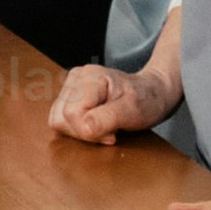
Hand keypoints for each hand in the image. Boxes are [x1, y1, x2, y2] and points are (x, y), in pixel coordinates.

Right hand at [42, 60, 171, 146]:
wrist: (152, 93)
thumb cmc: (146, 100)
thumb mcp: (133, 111)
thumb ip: (107, 119)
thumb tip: (85, 128)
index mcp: (90, 77)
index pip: (72, 114)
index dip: (89, 130)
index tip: (113, 132)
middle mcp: (76, 77)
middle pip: (60, 117)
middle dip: (84, 132)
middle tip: (110, 131)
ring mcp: (70, 86)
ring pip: (58, 120)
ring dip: (80, 132)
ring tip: (104, 127)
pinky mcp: (69, 96)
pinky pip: (61, 120)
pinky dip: (77, 129)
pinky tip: (96, 125)